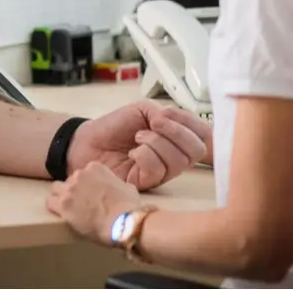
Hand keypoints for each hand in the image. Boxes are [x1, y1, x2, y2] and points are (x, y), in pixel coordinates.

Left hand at [47, 161, 145, 245]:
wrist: (122, 223)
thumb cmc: (128, 207)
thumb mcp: (127, 187)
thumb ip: (116, 183)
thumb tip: (116, 188)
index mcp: (95, 167)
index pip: (85, 172)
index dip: (88, 184)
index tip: (92, 193)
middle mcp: (80, 175)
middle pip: (71, 180)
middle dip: (75, 190)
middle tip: (82, 203)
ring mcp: (70, 190)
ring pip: (56, 188)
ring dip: (62, 196)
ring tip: (69, 207)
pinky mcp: (63, 205)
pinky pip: (50, 202)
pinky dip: (54, 207)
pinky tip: (60, 213)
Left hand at [67, 103, 210, 189]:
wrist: (88, 141)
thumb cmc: (115, 126)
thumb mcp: (143, 109)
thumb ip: (163, 113)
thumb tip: (171, 121)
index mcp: (176, 137)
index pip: (203, 134)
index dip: (191, 122)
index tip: (167, 112)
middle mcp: (174, 156)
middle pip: (197, 150)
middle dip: (177, 132)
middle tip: (155, 123)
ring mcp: (162, 172)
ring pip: (178, 161)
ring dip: (156, 142)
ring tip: (138, 137)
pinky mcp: (147, 183)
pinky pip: (158, 169)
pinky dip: (145, 154)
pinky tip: (133, 152)